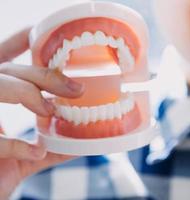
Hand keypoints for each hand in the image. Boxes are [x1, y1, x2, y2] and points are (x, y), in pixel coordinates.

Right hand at [0, 28, 82, 198]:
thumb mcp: (24, 158)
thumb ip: (50, 147)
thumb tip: (82, 141)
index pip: (2, 64)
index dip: (16, 44)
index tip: (38, 34)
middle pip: (8, 72)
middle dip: (43, 76)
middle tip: (76, 89)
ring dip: (27, 94)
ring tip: (51, 111)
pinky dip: (16, 145)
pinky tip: (36, 152)